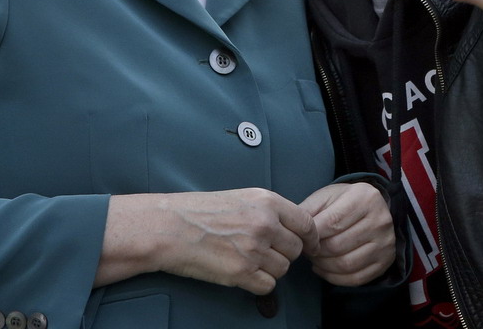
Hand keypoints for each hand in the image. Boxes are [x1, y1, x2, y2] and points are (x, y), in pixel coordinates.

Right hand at [97, 188, 318, 294]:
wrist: (171, 226)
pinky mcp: (242, 272)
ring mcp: (254, 248)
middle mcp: (265, 223)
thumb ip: (268, 210)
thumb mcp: (241, 197)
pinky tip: (242, 272)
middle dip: (283, 253)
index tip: (310, 245)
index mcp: (267, 201)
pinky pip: (268, 286)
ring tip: (247, 258)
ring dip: (269, 269)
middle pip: (296, 249)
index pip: (306, 223)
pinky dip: (258, 283)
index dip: (311, 238)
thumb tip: (291, 227)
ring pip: (282, 269)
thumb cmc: (201, 210)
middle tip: (264, 252)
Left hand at [300, 182, 395, 286]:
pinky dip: (334, 278)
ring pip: (346, 264)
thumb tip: (293, 229)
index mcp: (364, 198)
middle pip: (338, 245)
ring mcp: (385, 243)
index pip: (332, 222)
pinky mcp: (385, 262)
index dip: (313, 234)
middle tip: (306, 250)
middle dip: (316, 251)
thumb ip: (310, 209)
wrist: (376, 208)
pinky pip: (356, 278)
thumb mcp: (328, 195)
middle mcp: (379, 220)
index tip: (301, 238)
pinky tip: (324, 269)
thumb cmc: (346, 201)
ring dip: (323, 266)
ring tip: (314, 258)